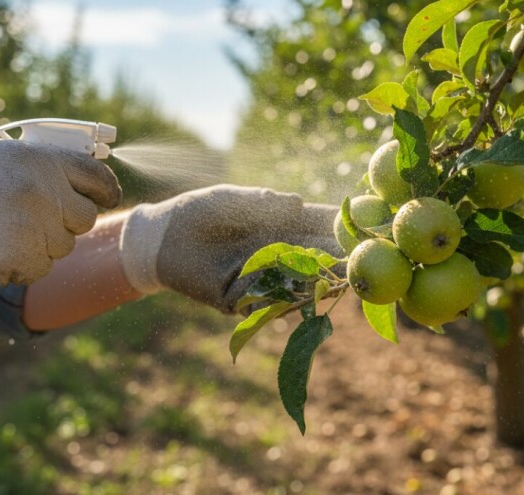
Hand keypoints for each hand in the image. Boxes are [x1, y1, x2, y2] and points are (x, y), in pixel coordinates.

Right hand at [0, 136, 120, 290]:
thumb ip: (40, 162)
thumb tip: (77, 173)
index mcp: (42, 161)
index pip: (98, 177)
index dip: (107, 190)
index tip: (108, 198)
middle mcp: (47, 193)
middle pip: (85, 217)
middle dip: (67, 220)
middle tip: (37, 218)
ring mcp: (39, 228)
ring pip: (64, 245)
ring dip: (43, 243)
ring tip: (4, 231)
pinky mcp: (28, 260)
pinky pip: (43, 267)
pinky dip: (25, 264)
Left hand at [119, 185, 338, 312]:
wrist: (162, 236)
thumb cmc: (199, 212)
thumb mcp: (232, 200)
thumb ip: (261, 201)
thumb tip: (296, 204)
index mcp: (279, 228)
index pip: (315, 226)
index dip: (335, 224)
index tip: (362, 220)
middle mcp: (275, 256)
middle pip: (312, 259)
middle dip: (333, 257)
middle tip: (356, 255)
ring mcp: (259, 280)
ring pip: (292, 285)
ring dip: (314, 281)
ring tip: (334, 273)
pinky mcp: (237, 301)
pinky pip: (262, 302)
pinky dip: (277, 296)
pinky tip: (295, 289)